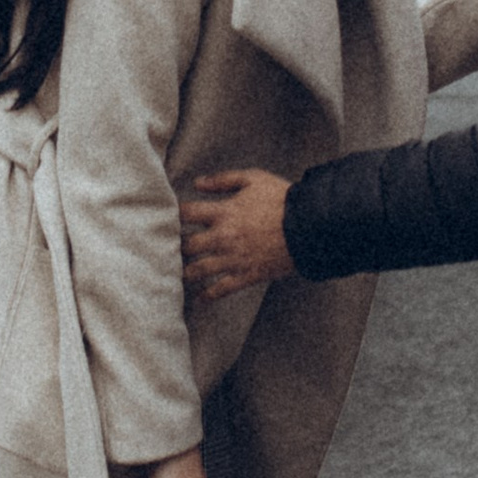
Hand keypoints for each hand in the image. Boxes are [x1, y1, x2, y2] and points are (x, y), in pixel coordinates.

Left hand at [181, 167, 295, 299]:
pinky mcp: (246, 275)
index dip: (174, 215)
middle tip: (170, 249)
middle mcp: (223, 237)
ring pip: (199, 270)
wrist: (309, 226)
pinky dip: (207, 295)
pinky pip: (221, 289)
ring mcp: (234, 259)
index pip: (186, 214)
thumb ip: (223, 180)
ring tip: (178, 274)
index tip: (169, 218)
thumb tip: (198, 183)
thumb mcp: (253, 179)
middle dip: (176, 247)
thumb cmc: (282, 199)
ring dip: (186, 273)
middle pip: (186, 246)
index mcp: (223, 212)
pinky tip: (199, 298)